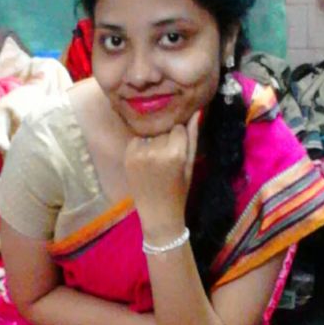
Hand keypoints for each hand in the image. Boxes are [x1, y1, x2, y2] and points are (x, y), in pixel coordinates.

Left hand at [124, 111, 199, 240]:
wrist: (158, 213)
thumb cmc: (179, 190)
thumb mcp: (190, 164)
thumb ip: (193, 136)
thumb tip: (196, 110)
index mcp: (175, 153)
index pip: (178, 126)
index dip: (180, 136)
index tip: (180, 149)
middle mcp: (156, 150)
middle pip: (163, 128)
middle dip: (167, 137)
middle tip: (168, 155)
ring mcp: (139, 153)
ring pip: (150, 132)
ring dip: (153, 140)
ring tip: (156, 158)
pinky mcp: (127, 156)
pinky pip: (137, 139)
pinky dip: (141, 145)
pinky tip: (146, 160)